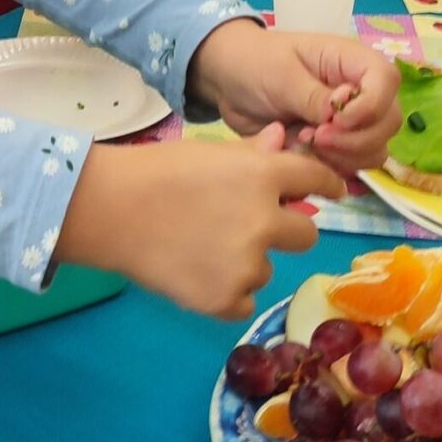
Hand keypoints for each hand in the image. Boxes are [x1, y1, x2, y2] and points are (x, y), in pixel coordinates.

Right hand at [58, 126, 342, 317]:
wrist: (110, 210)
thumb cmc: (155, 171)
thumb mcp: (208, 152)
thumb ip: (252, 153)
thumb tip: (281, 140)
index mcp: (264, 177)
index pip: (316, 178)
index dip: (328, 184)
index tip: (331, 191)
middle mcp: (265, 222)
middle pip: (306, 235)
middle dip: (285, 231)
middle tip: (249, 228)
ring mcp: (247, 265)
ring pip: (268, 270)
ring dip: (247, 262)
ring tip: (201, 248)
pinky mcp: (225, 299)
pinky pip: (244, 300)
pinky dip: (226, 292)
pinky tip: (196, 272)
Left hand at [186, 18, 401, 175]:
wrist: (229, 81)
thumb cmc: (255, 62)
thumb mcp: (280, 72)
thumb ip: (311, 94)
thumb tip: (338, 114)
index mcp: (351, 61)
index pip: (387, 80)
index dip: (370, 105)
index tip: (337, 120)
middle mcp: (359, 92)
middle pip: (388, 121)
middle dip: (356, 138)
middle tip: (314, 138)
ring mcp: (350, 121)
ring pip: (375, 149)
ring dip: (345, 156)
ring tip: (305, 145)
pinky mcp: (335, 146)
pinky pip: (351, 166)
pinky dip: (332, 169)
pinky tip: (304, 156)